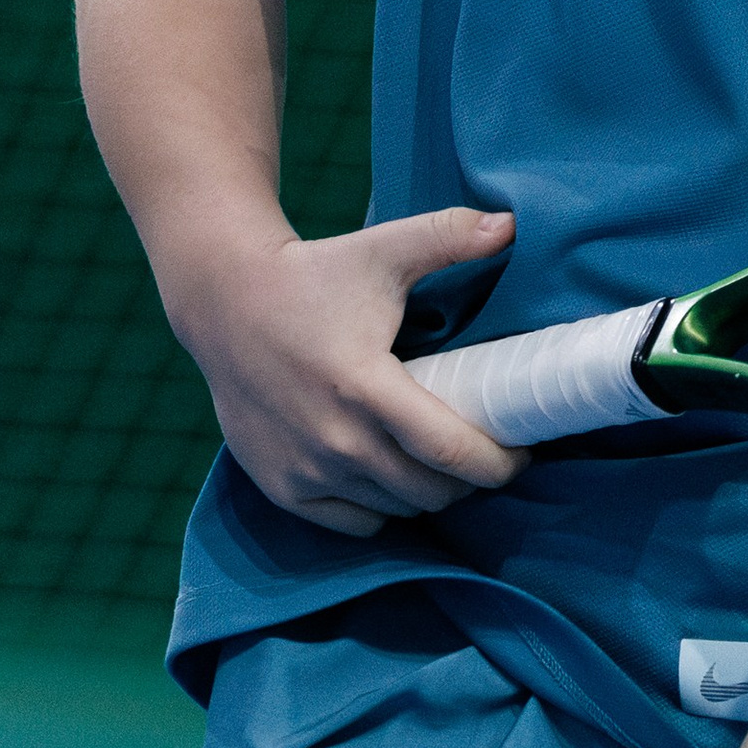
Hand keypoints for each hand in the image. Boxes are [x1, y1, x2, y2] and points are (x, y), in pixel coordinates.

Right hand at [179, 203, 528, 531]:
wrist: (224, 302)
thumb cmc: (312, 274)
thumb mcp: (381, 250)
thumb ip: (448, 235)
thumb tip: (512, 224)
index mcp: (364, 386)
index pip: (450, 451)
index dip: (499, 463)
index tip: (522, 453)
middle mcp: (333, 439)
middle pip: (430, 491)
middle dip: (471, 479)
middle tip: (485, 451)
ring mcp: (303, 469)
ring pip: (396, 510)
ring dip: (427, 493)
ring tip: (441, 461)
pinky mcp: (280, 486)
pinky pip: (353, 523)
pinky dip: (381, 509)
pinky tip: (391, 475)